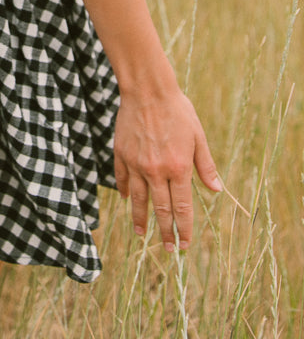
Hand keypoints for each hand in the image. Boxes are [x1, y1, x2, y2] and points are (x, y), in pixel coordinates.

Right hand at [113, 86, 221, 250]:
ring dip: (140, 219)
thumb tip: (217, 190)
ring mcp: (136, 163)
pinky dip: (124, 192)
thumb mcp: (198, 136)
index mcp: (178, 167)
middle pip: (160, 209)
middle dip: (165, 232)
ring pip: (137, 199)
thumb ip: (205, 165)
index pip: (182, 207)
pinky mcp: (121, 154)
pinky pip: (121, 179)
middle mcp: (156, 170)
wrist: (148, 89)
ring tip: (142, 234)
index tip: (185, 244)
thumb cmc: (177, 110)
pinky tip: (126, 200)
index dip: (185, 228)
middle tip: (168, 248)